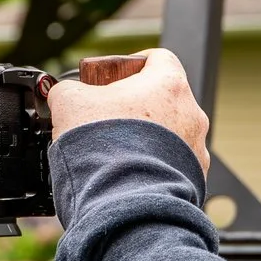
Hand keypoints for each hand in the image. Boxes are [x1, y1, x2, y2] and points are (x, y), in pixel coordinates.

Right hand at [47, 47, 211, 177]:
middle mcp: (191, 113)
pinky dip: (153, 166)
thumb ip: (67, 89)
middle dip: (135, 107)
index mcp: (168, 84)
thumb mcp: (69, 103)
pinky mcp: (194, 178)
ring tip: (116, 153)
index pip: (158, 58)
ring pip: (170, 134)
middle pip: (163, 99)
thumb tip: (64, 93)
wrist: (123, 201)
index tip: (116, 77)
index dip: (133, 64)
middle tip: (108, 119)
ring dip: (146, 139)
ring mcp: (196, 148)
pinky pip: (172, 165)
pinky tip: (128, 174)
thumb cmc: (103, 148)